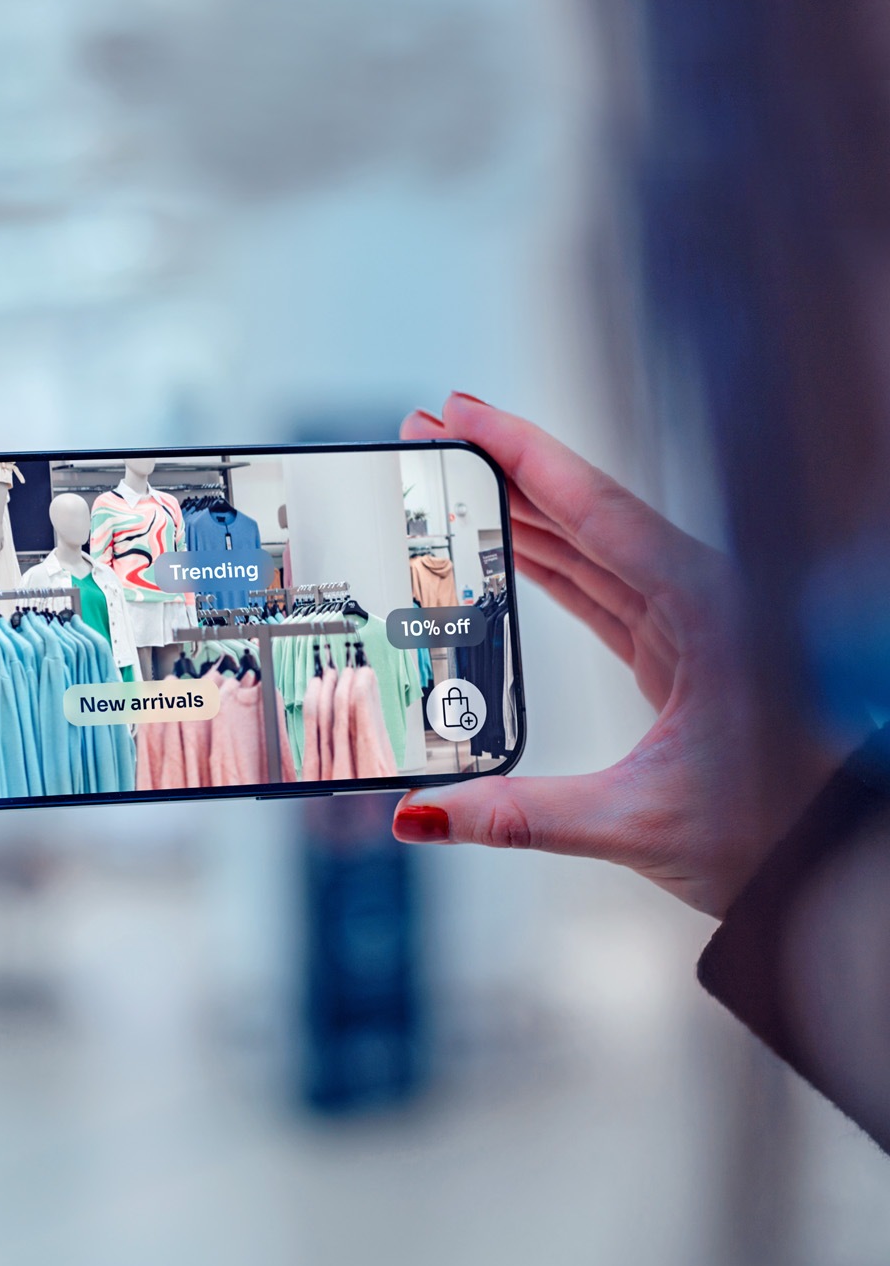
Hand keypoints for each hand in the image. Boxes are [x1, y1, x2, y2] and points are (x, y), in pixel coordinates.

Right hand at [392, 393, 822, 917]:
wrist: (834, 851)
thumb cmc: (781, 830)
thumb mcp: (640, 822)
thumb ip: (522, 813)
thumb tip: (429, 812)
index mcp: (707, 608)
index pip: (596, 509)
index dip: (522, 453)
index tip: (463, 414)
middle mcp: (700, 597)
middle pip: (584, 509)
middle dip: (502, 466)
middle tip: (433, 432)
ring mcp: (687, 619)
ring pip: (588, 543)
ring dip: (517, 510)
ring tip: (451, 482)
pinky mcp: (675, 647)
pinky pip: (597, 584)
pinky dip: (545, 560)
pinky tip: (504, 549)